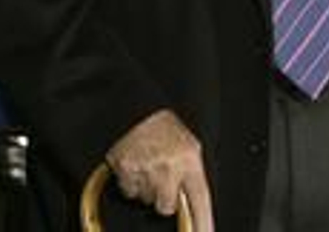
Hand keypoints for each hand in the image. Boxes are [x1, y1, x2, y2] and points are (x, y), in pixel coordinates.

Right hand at [105, 109, 213, 231]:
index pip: (200, 200)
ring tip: (148, 168)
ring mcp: (145, 168)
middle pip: (166, 207)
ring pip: (146, 199)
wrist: (136, 108)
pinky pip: (129, 190)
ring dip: (147, 189)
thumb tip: (194, 204)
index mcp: (188, 160)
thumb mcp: (189, 146)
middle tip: (162, 182)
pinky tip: (136, 166)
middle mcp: (168, 167)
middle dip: (164, 199)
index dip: (203, 223)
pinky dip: (131, 183)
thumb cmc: (164, 126)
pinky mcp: (124, 168)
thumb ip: (192, 173)